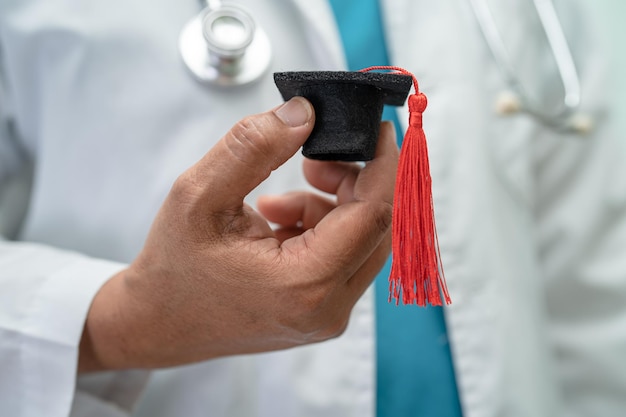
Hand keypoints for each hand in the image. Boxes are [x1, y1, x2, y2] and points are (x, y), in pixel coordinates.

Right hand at [79, 97, 397, 370]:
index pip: (375, 213)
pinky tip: (278, 220)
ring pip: (363, 240)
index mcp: (305, 284)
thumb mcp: (199, 195)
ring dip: (333, 203)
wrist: (157, 326)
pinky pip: (345, 256)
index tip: (376, 128)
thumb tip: (304, 113)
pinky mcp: (322, 312)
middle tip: (313, 156)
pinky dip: (321, 226)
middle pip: (377, 226)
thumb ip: (253, 147)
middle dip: (355, 180)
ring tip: (275, 198)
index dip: (383, 164)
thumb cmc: (172, 269)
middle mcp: (329, 309)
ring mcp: (328, 315)